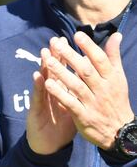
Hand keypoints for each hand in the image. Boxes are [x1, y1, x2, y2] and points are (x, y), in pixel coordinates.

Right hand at [26, 38, 75, 153]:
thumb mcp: (74, 108)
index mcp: (62, 92)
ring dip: (43, 67)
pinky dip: (38, 87)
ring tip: (45, 53)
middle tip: (55, 40)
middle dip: (55, 56)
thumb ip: (80, 92)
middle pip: (53, 72)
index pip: (64, 71)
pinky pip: (38, 98)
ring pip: (43, 82)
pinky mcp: (35, 112)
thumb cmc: (61, 127)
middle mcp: (50, 94)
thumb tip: (90, 79)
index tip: (70, 40)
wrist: (49, 146)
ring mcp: (42, 102)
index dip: (67, 56)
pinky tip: (38, 76)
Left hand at [42, 32, 133, 148]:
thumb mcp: (118, 79)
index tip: (76, 35)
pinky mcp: (84, 116)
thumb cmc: (116, 100)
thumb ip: (113, 57)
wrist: (120, 132)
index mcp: (112, 79)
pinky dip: (60, 93)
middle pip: (85, 70)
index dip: (89, 47)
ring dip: (61, 72)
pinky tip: (47, 84)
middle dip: (70, 56)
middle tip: (55, 44)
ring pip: (76, 85)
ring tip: (47, 61)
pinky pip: (70, 103)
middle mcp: (103, 89)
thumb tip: (115, 35)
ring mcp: (93, 103)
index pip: (100, 60)